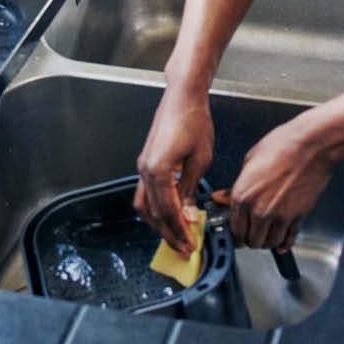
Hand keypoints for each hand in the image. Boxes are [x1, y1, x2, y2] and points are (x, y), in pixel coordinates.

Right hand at [135, 88, 214, 254]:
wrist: (182, 96)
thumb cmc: (193, 120)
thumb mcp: (200, 159)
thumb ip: (190, 189)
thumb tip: (189, 214)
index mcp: (158, 171)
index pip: (167, 212)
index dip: (179, 231)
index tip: (190, 245)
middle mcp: (145, 170)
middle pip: (152, 213)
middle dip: (167, 233)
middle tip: (183, 246)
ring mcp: (143, 166)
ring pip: (144, 205)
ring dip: (158, 222)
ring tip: (175, 234)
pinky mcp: (147, 162)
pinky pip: (146, 192)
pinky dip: (156, 207)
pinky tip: (170, 213)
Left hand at [229, 119, 335, 251]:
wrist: (312, 144)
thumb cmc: (282, 145)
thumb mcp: (249, 161)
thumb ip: (235, 186)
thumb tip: (223, 198)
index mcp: (242, 196)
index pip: (235, 229)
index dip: (236, 234)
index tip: (238, 233)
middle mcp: (259, 210)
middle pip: (252, 241)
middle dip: (251, 238)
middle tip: (253, 232)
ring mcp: (280, 216)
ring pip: (270, 243)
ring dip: (268, 241)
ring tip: (268, 232)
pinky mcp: (298, 216)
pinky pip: (289, 239)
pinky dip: (285, 242)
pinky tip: (283, 239)